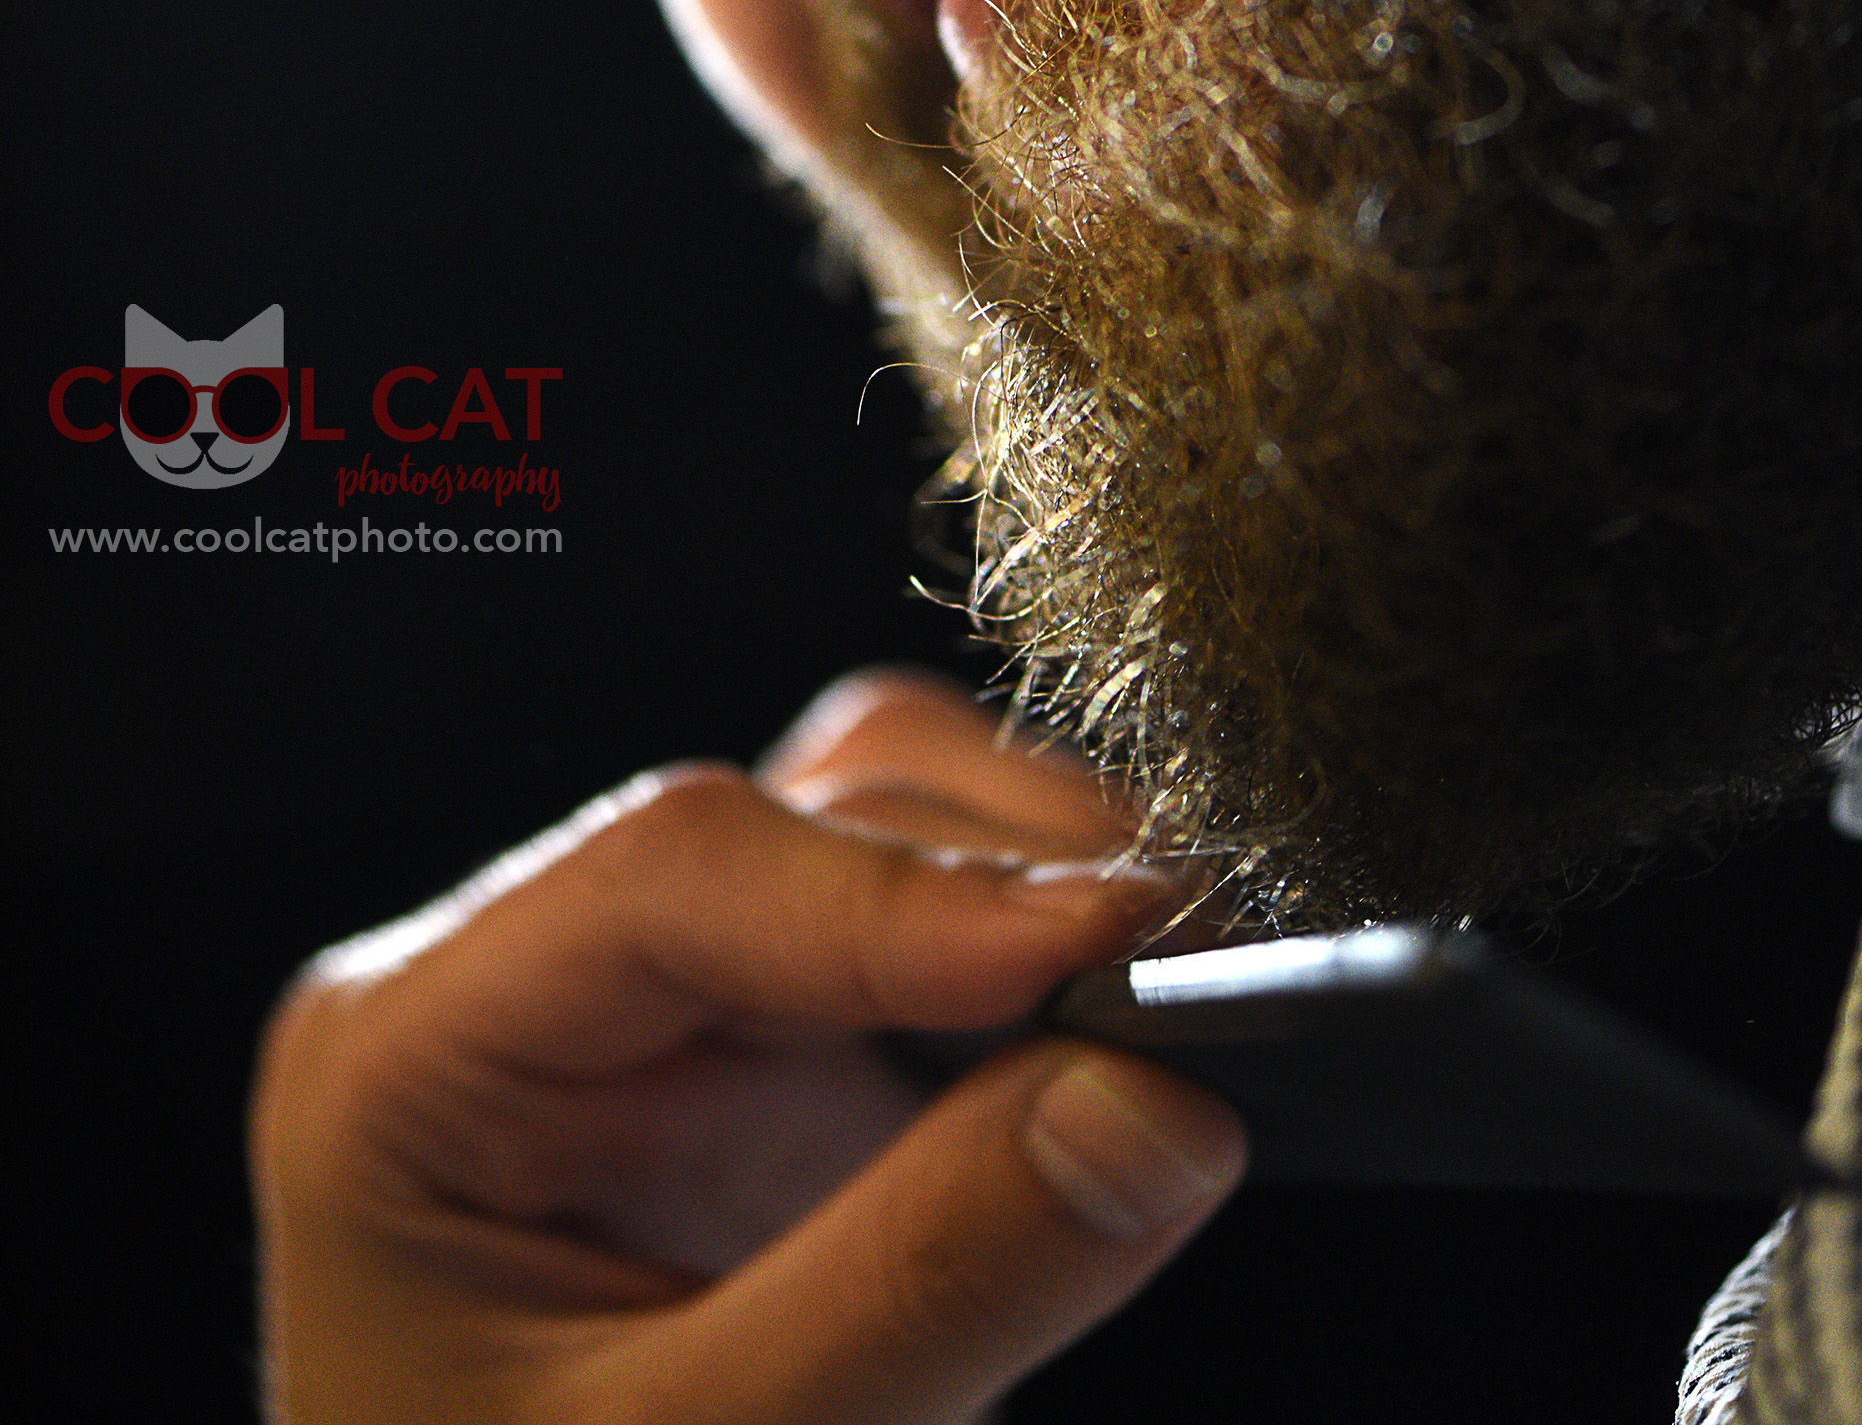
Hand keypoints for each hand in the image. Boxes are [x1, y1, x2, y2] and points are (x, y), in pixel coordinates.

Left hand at [250, 670, 1246, 1421]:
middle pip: (796, 817)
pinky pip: (928, 937)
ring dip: (1042, 885)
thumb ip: (916, 1290)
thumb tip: (1152, 1108)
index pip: (669, 870)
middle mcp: (533, 989)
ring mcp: (664, 1019)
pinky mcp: (780, 1073)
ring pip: (879, 824)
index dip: (901, 894)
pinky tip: (1128, 1035)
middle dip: (1006, 883)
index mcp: (411, 1060)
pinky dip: (1044, 962)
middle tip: (1201, 975)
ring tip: (1186, 993)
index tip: (1101, 942)